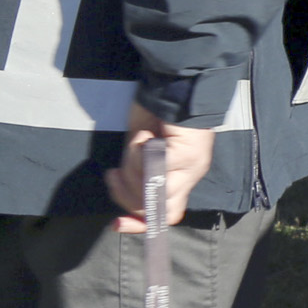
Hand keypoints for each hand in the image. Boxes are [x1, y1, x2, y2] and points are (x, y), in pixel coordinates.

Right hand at [107, 105, 216, 229]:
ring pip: (148, 189)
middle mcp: (188, 176)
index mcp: (180, 177)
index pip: (166, 215)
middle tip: (116, 174)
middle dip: (127, 192)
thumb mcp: (141, 150)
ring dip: (132, 165)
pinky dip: (140, 151)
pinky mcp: (187, 154)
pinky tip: (147, 135)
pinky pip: (153, 168)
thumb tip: (128, 201)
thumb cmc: (156, 113)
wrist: (176, 83)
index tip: (116, 224)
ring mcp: (191, 166)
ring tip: (141, 141)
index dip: (141, 224)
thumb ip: (138, 174)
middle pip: (152, 207)